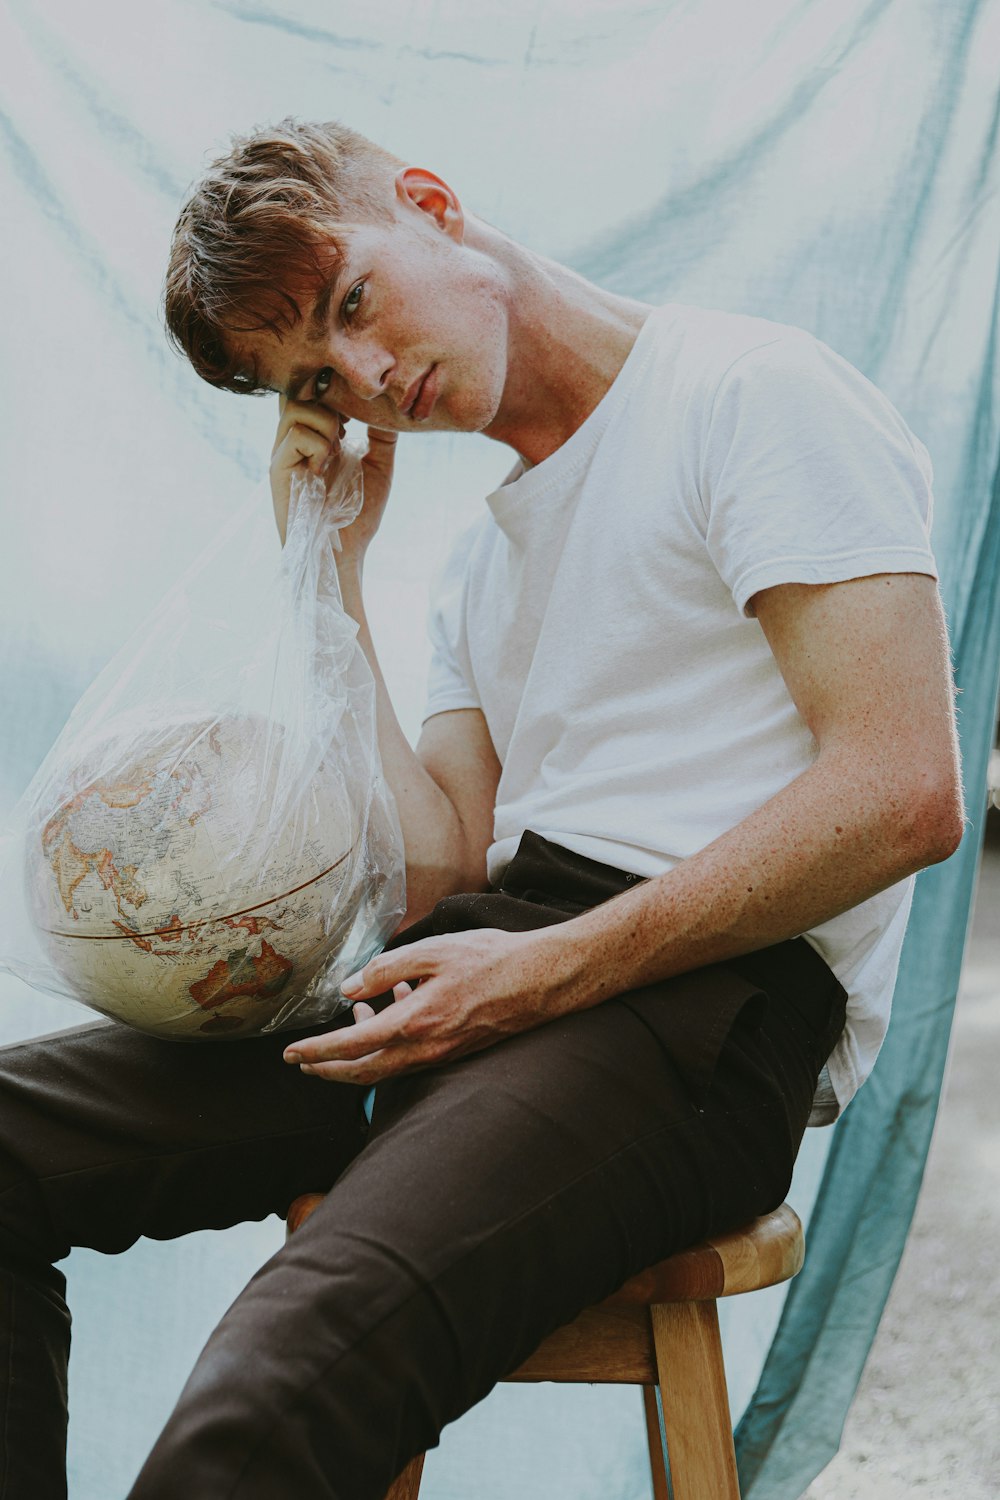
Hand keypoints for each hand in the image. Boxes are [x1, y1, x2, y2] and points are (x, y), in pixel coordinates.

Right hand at [270, 396, 397, 558]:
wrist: (343, 556)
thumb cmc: (358, 517)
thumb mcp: (378, 467)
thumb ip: (382, 435)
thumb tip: (395, 402)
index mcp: (314, 437)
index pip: (310, 392)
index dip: (331, 387)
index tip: (356, 402)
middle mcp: (294, 440)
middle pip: (298, 390)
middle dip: (327, 398)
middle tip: (349, 423)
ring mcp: (283, 453)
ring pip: (297, 406)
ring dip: (327, 423)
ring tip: (339, 449)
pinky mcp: (278, 469)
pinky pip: (297, 436)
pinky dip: (320, 446)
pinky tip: (326, 468)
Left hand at [282, 927, 582, 1083]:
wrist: (543, 979)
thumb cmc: (491, 959)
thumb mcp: (433, 951)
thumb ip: (386, 968)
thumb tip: (348, 987)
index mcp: (414, 1023)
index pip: (351, 1047)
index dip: (317, 1053)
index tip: (291, 1054)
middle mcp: (426, 1048)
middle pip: (364, 1072)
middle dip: (328, 1070)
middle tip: (302, 1064)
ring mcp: (442, 1053)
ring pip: (387, 1066)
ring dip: (358, 1056)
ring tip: (342, 1033)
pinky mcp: (456, 1049)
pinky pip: (411, 1055)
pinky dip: (390, 1041)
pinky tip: (390, 1008)